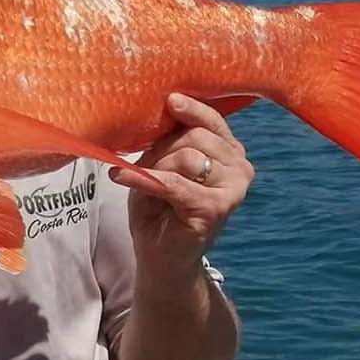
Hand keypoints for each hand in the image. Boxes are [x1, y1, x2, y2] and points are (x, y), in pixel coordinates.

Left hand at [110, 94, 254, 271]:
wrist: (162, 258)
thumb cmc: (160, 207)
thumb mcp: (162, 164)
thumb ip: (169, 140)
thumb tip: (161, 110)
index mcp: (230, 152)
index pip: (213, 121)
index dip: (191, 109)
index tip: (170, 100)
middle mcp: (240, 168)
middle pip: (195, 136)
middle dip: (161, 148)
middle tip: (143, 167)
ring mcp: (233, 189)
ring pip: (186, 157)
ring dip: (154, 167)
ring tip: (141, 182)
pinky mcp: (216, 208)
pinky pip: (174, 183)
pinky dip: (143, 179)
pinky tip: (120, 176)